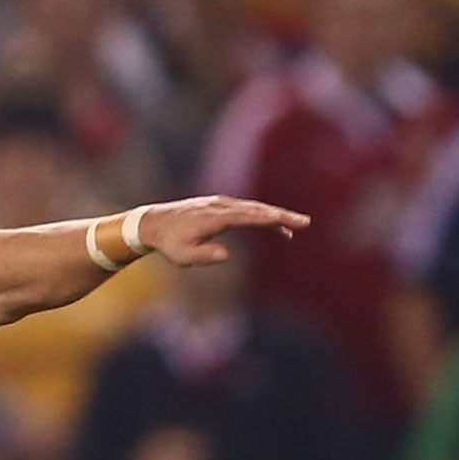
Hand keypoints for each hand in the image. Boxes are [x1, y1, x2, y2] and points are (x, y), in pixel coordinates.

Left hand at [135, 195, 310, 265]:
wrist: (153, 223)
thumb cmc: (169, 243)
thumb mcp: (182, 256)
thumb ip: (204, 255)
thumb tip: (226, 254)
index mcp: (216, 217)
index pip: (251, 217)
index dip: (273, 220)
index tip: (292, 223)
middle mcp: (221, 205)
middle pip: (257, 209)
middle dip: (282, 216)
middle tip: (306, 223)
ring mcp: (221, 203)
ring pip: (254, 208)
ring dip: (275, 216)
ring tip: (295, 227)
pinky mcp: (220, 206)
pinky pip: (246, 209)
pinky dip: (261, 216)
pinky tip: (272, 225)